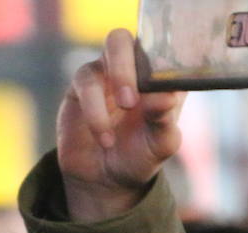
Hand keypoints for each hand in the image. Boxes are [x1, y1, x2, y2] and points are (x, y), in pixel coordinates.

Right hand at [56, 28, 185, 221]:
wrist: (105, 179)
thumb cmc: (140, 155)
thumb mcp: (160, 144)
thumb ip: (164, 120)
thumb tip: (166, 98)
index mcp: (160, 75)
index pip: (163, 50)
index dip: (162, 60)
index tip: (165, 88)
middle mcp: (133, 66)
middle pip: (124, 39)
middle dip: (125, 65)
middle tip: (130, 101)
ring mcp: (106, 72)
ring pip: (106, 52)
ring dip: (111, 89)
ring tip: (116, 130)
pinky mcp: (81, 86)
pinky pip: (85, 83)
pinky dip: (94, 112)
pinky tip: (105, 139)